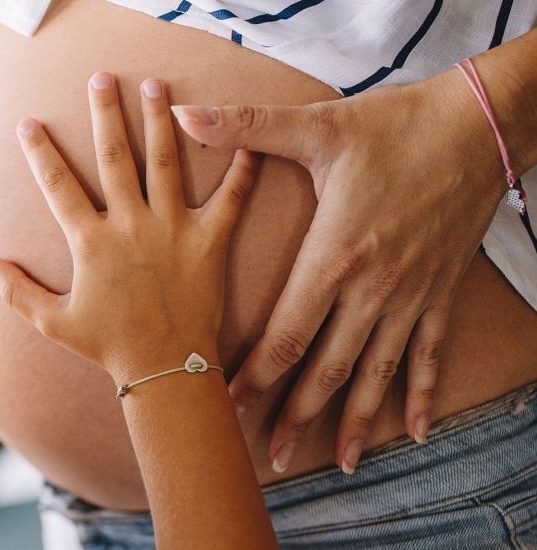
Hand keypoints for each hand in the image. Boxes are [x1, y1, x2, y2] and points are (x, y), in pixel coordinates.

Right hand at [0, 72, 260, 381]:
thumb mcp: (54, 323)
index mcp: (90, 243)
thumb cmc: (109, 348)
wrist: (166, 370)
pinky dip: (240, 170)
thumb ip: (18, 292)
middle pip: (114, 158)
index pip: (58, 186)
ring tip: (155, 85)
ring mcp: (172, 231)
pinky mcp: (209, 242)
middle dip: (105, 114)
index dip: (40, 152)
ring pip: (164, 163)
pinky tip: (243, 139)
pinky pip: (229, 200)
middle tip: (101, 78)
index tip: (28, 122)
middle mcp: (129, 227)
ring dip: (158, 121)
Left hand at [171, 68, 508, 473]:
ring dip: (354, 419)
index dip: (256, 376)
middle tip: (272, 457)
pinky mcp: (440, 292)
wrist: (480, 124)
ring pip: (377, 372)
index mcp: (334, 255)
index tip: (229, 406)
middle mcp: (372, 287)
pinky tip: (415, 432)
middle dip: (296, 414)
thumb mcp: (317, 125)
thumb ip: (247, 127)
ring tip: (335, 461)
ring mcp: (410, 295)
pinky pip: (430, 354)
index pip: (286, 333)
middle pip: (326, 366)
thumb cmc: (394, 126)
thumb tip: (185, 113)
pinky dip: (422, 393)